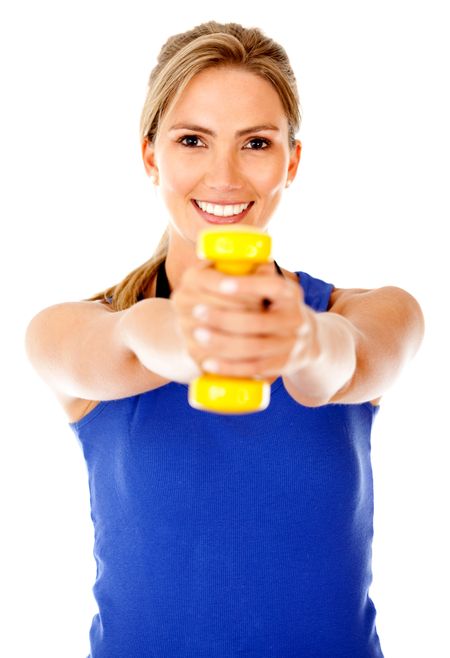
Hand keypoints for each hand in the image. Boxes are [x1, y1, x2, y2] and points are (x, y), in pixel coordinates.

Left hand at [170, 260, 320, 379]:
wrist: (308, 342)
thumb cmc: (278, 308)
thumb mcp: (275, 289)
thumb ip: (254, 272)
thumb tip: (222, 249)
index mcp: (291, 295)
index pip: (273, 286)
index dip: (248, 285)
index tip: (221, 283)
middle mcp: (295, 320)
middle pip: (256, 321)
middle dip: (222, 317)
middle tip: (195, 310)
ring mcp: (290, 346)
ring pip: (251, 347)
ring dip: (221, 342)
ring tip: (196, 334)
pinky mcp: (281, 367)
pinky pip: (252, 369)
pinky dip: (228, 367)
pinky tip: (207, 362)